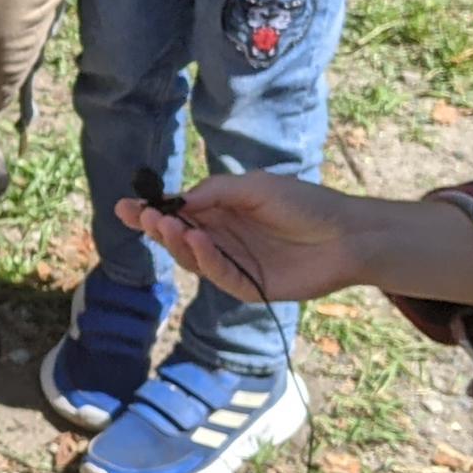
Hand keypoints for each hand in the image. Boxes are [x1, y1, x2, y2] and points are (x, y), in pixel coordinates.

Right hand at [114, 172, 472, 308]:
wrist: (347, 234)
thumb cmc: (304, 203)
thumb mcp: (253, 186)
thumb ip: (214, 192)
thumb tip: (177, 202)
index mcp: (220, 213)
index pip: (177, 214)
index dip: (150, 212)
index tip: (125, 206)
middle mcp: (222, 240)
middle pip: (178, 238)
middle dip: (156, 227)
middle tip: (142, 216)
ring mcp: (234, 264)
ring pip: (192, 259)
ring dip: (177, 243)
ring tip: (166, 225)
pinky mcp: (250, 287)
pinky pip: (220, 276)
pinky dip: (206, 260)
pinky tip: (200, 243)